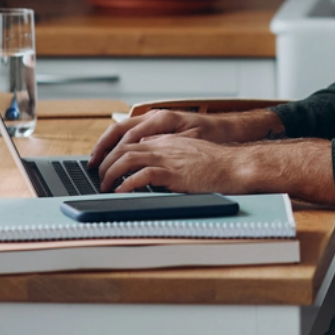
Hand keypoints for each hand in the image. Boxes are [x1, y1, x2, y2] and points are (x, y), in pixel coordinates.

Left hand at [97, 132, 334, 203]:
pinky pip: (139, 177)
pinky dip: (125, 185)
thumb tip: (154, 173)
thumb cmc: (219, 166)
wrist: (237, 166)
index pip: (133, 141)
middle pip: (124, 147)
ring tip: (104, 187)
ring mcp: (168, 157)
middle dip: (105, 162)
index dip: (114, 152)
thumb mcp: (191, 157)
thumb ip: (172, 160)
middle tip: (97, 177)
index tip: (103, 165)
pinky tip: (119, 194)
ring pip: (127, 159)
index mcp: (168, 140)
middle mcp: (165, 145)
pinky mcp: (172, 172)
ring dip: (111, 174)